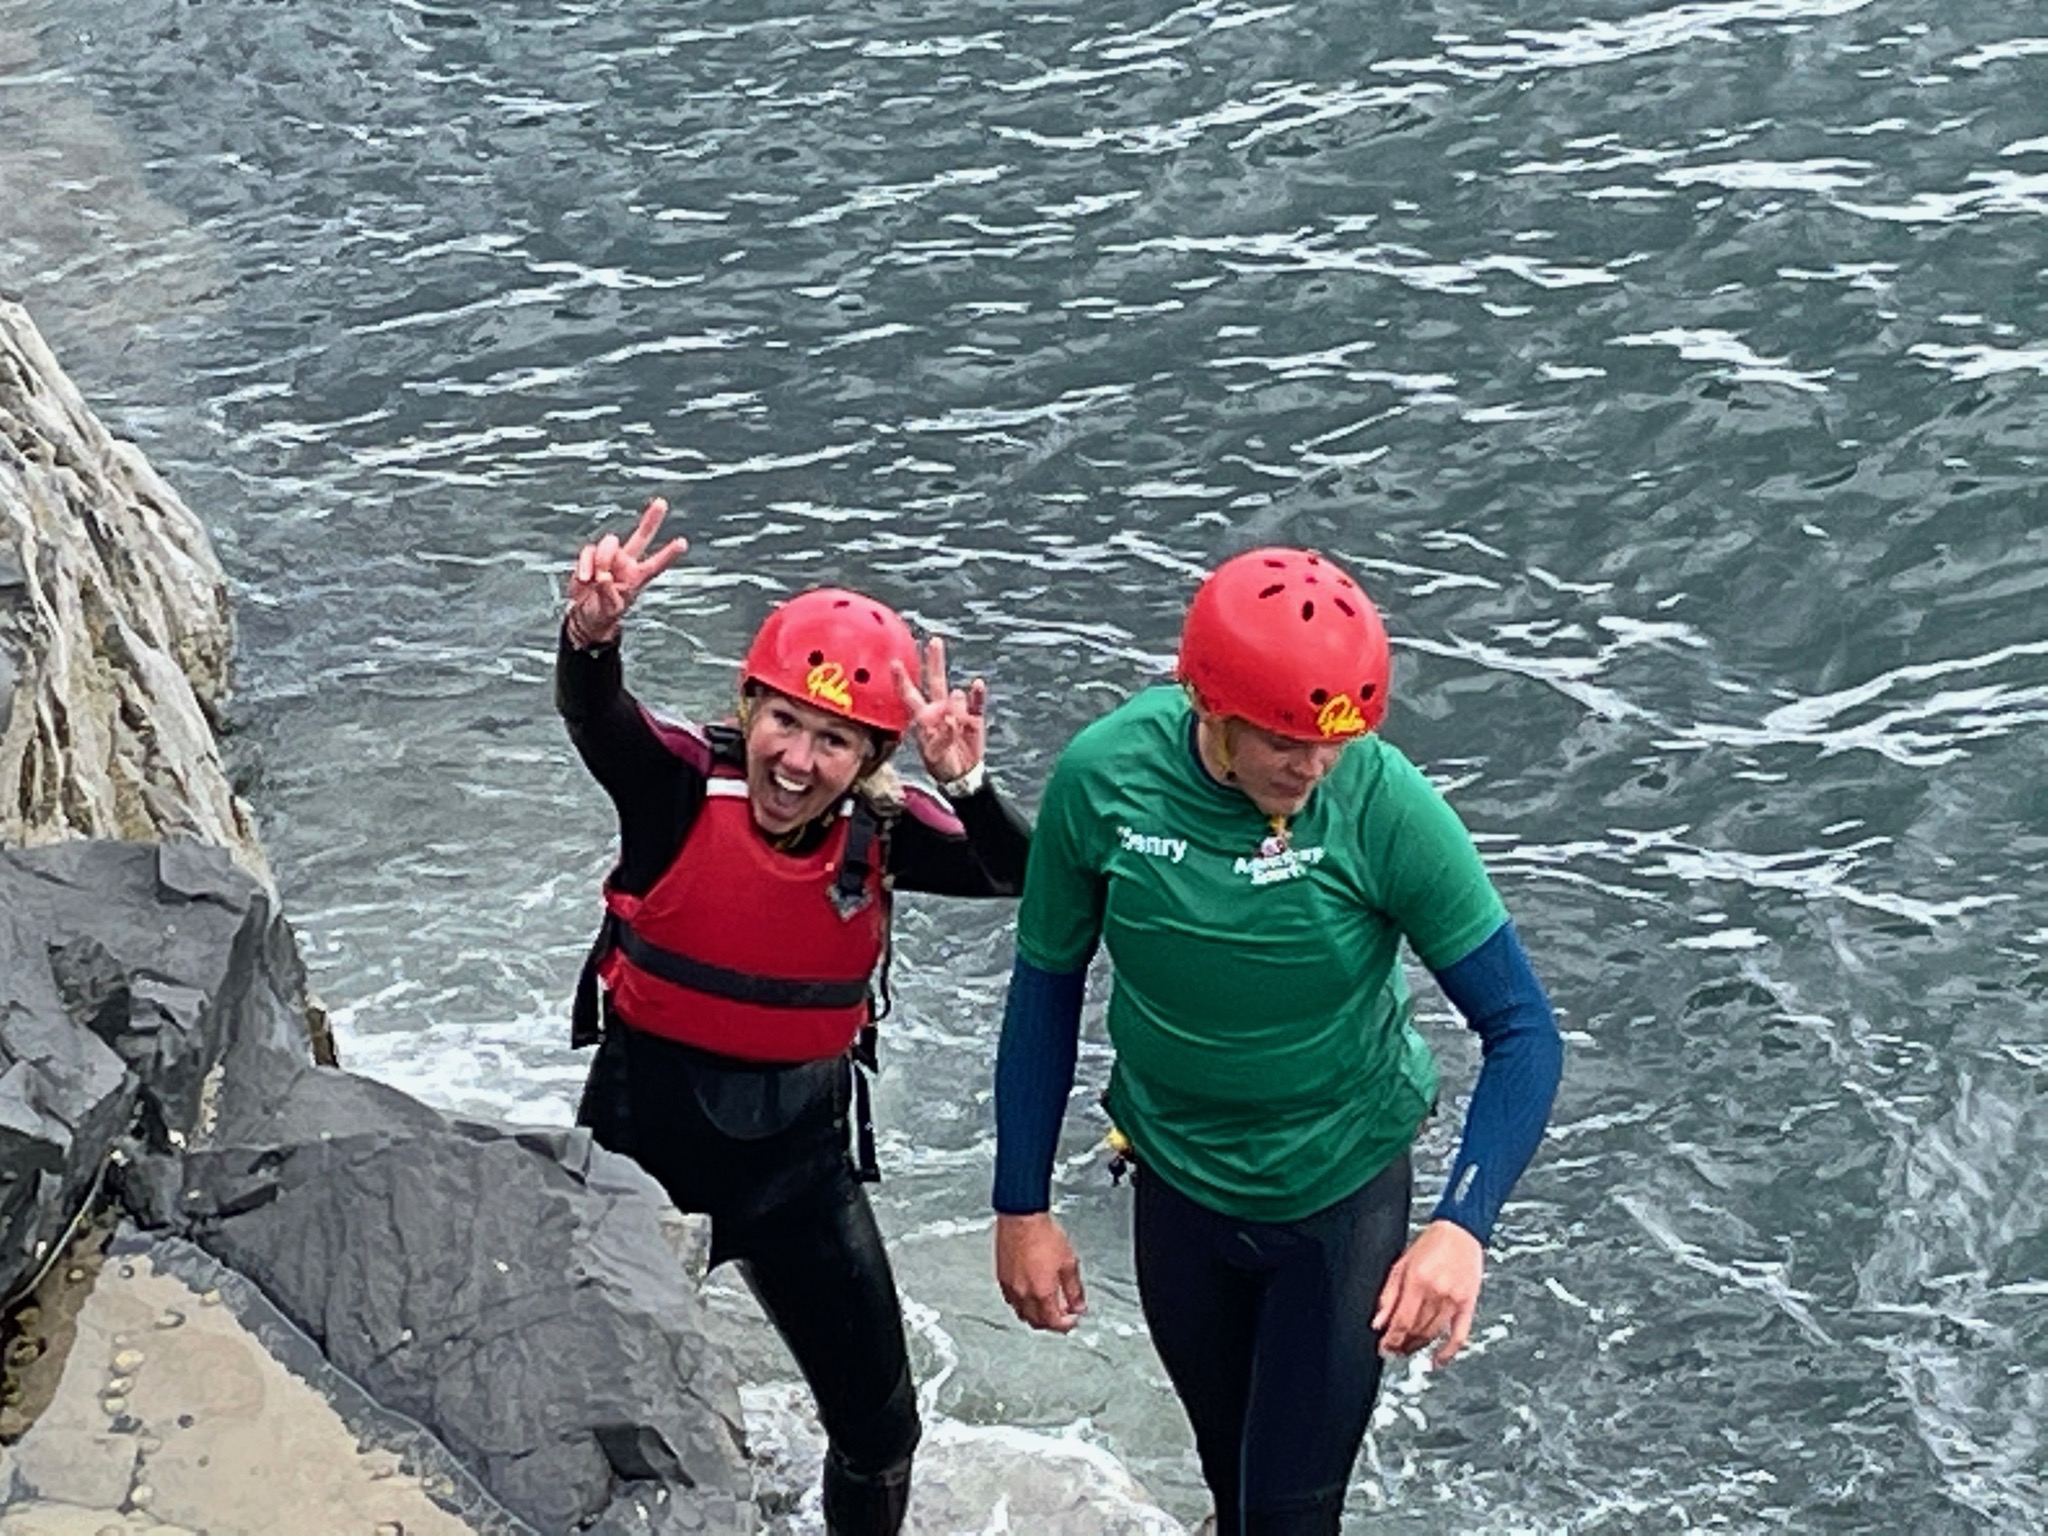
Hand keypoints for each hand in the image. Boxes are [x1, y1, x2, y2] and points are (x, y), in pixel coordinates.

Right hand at [566, 497, 687, 644]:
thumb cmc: (604, 613)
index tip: (682, 543)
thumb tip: (604, 576)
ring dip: (601, 560)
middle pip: (641, 537)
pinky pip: (589, 551)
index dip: (668, 554)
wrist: (585, 614)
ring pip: (610, 543)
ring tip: (596, 578)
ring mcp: (610, 558)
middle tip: (662, 503)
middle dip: (650, 519)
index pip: (656, 564)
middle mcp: (626, 563)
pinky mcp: (591, 557)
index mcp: (637, 577)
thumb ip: (608, 592)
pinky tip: (585, 579)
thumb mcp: (610, 609)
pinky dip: (585, 564)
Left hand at [892, 635, 987, 782]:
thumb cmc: (940, 763)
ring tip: (955, 725)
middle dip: (934, 661)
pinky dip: (976, 694)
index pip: (910, 695)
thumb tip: (951, 717)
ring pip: (955, 698)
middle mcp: (939, 709)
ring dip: (954, 706)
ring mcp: (957, 712)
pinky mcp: (973, 719)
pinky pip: (976, 704)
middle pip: (936, 681)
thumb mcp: (933, 755)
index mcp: (923, 717)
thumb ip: (940, 737)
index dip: (902, 680)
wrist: (961, 773)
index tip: (893, 662)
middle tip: (934, 641)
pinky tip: (977, 684)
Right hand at [995, 1212, 1086, 1332]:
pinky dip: (1022, 1305)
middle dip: (1051, 1323)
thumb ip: (1074, 1289)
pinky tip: (1030, 1296)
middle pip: (1037, 1322)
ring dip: (1036, 1316)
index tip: (1073, 1319)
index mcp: (1042, 1293)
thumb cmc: (1043, 1234)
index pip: (1054, 1322)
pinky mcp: (1002, 1278)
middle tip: (1062, 1316)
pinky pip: (1011, 1301)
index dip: (1066, 1324)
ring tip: (1047, 1307)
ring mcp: (1010, 1287)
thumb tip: (1078, 1306)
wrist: (1021, 1217)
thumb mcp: (1068, 1263)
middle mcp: (1023, 1294)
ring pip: (1022, 1314)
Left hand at [1372, 1219, 1483, 1366]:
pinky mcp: (1468, 1304)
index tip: (1384, 1348)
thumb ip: (1388, 1295)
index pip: (1401, 1321)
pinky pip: (1459, 1335)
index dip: (1391, 1339)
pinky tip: (1438, 1360)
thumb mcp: (1401, 1264)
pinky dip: (1448, 1351)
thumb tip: (1378, 1322)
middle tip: (1393, 1350)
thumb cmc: (1430, 1244)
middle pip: (1416, 1330)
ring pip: (1433, 1334)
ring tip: (1407, 1351)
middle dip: (1401, 1344)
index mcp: (1417, 1280)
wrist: (1460, 1231)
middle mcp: (1437, 1292)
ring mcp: (1454, 1300)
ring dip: (1418, 1347)